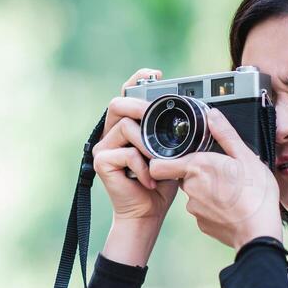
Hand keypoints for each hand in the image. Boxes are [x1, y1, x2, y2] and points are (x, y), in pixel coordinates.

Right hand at [91, 68, 180, 224]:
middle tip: (155, 116)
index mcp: (125, 127)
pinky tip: (148, 180)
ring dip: (147, 145)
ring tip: (156, 164)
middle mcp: (109, 134)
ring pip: (126, 127)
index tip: (156, 74)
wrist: (147, 213)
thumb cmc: (159, 183)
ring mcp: (102, 147)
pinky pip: (126, 152)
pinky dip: (143, 166)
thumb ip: (167, 132)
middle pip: (117, 104)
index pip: (126, 95)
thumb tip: (186, 111)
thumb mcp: (169, 151)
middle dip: (140, 106)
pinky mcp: (101, 161)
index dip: (137, 80)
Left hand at [147, 107, 283, 249]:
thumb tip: (212, 115)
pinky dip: (214, 208)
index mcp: (197, 167)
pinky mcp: (202, 224)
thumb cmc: (255, 194)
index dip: (164, 161)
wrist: (259, 232)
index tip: (178, 157)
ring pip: (195, 194)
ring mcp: (194, 209)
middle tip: (222, 173)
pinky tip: (231, 207)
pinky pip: (203, 211)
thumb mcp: (245, 157)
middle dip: (199, 173)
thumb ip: (225, 134)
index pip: (159, 165)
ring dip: (208, 191)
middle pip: (184, 176)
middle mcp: (190, 188)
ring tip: (231, 191)